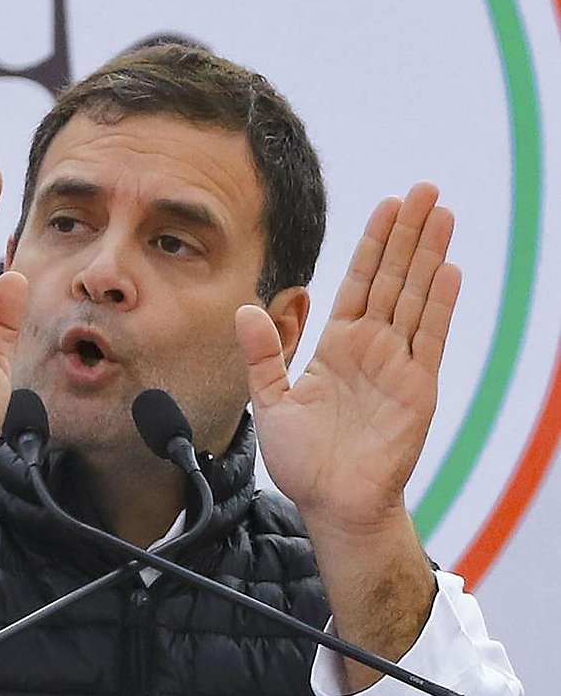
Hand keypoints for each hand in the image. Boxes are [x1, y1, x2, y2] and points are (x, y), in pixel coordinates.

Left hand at [237, 182, 461, 531]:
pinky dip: (440, 304)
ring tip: (442, 213)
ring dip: (430, 255)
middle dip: (409, 233)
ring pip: (417, 296)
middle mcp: (374, 347)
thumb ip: (263, 354)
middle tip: (425, 190)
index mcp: (340, 345)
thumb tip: (245, 309)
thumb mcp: (271, 400)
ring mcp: (398, 365)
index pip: (362, 280)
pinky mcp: (417, 389)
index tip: (389, 205)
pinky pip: (430, 339)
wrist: (331, 505)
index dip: (375, 242)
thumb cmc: (305, 460)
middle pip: (395, 276)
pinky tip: (449, 270)